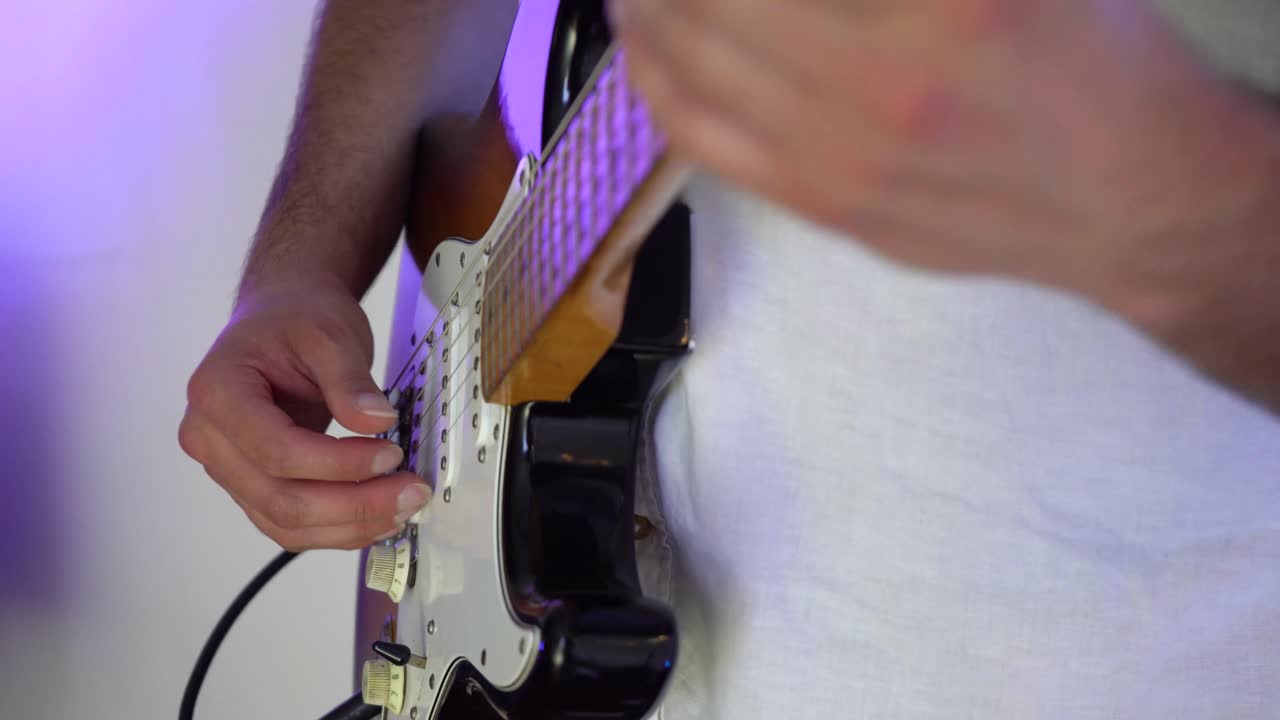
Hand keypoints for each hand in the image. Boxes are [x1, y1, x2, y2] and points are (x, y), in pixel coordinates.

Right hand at [179, 278, 429, 550]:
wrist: (282, 317)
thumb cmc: (296, 319)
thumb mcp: (329, 334)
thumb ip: (350, 379)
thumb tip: (377, 422)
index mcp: (217, 394)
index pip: (276, 450)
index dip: (339, 464)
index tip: (392, 453)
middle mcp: (210, 440)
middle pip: (280, 499)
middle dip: (354, 505)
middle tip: (412, 492)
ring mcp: (228, 469)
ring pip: (286, 525)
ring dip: (351, 526)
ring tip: (405, 508)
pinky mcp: (252, 487)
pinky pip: (291, 526)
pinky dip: (339, 529)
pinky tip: (381, 516)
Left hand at [610, 0, 1276, 304]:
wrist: (1130, 202)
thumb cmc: (1092, 64)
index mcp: (943, 5)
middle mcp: (880, 80)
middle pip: (711, 2)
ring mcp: (843, 158)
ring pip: (687, 68)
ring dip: (643, 10)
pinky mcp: (825, 208)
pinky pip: (703, 143)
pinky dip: (656, 83)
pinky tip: (648, 48)